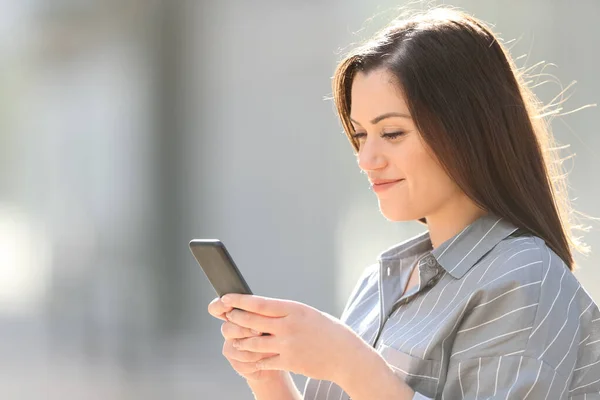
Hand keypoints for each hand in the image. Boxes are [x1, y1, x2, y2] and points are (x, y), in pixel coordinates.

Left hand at [220, 294, 367, 382]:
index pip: (260, 303)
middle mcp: (288, 326)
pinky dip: (255, 360)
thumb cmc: (329, 332)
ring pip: (253, 343)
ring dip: (241, 341)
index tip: (226, 298)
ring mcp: (287, 345)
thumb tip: (264, 310)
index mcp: (294, 309)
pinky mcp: (289, 362)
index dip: (239, 301)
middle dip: (235, 319)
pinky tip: (250, 358)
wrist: (346, 356)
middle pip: (252, 321)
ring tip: (235, 339)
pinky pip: (264, 361)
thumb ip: (286, 313)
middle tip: (227, 316)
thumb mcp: (308, 314)